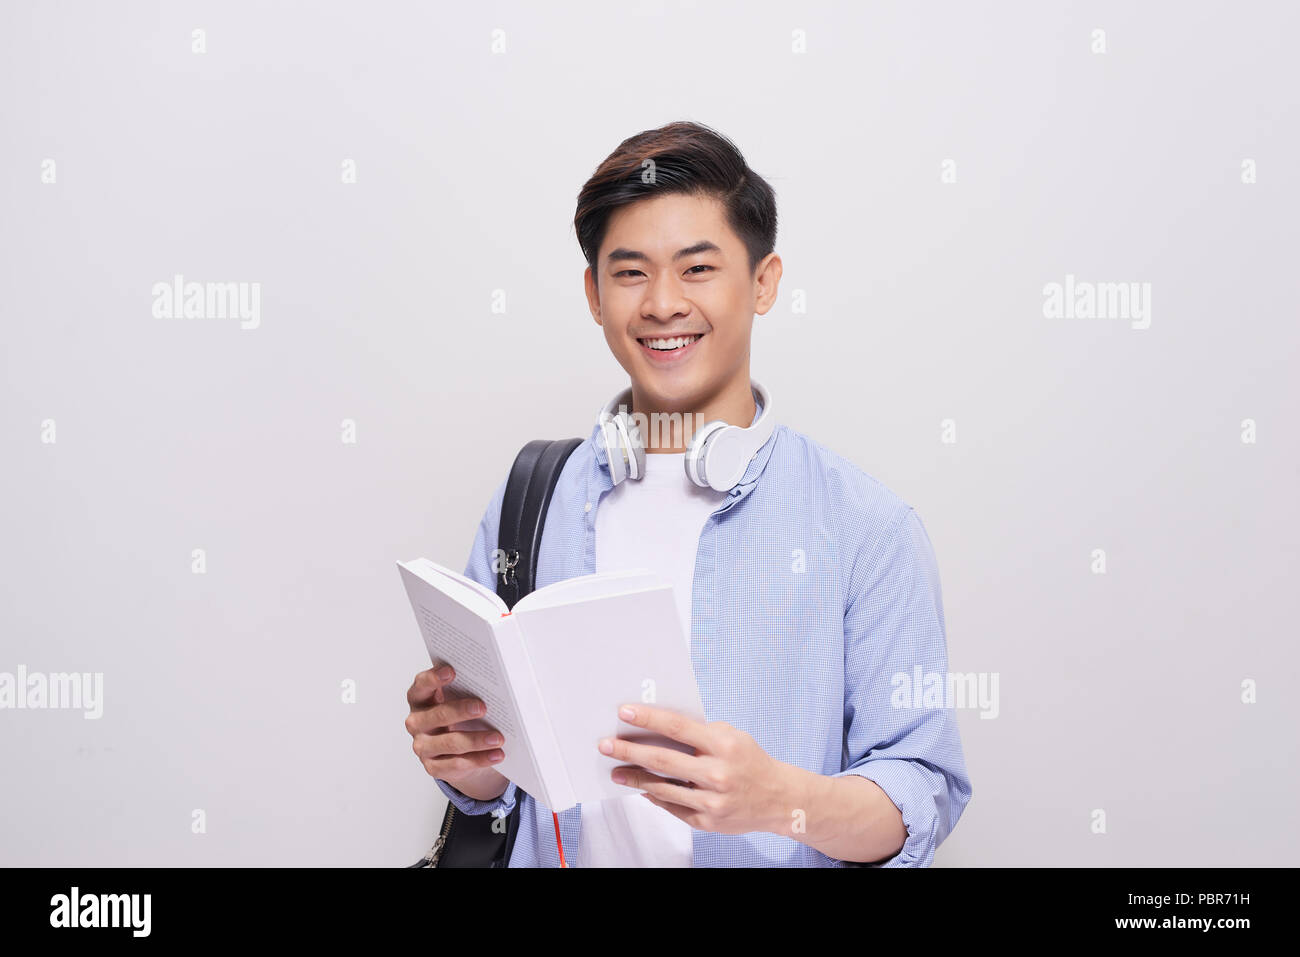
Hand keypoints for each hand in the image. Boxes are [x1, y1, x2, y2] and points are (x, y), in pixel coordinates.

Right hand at [405, 665, 508, 800]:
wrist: (458, 751)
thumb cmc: (459, 716)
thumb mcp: (459, 700)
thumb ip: (465, 689)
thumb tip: (492, 684)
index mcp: (420, 699)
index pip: (421, 685)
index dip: (433, 678)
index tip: (452, 671)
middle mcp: (416, 722)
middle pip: (437, 715)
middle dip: (460, 711)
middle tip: (483, 707)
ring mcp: (423, 746)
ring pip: (450, 743)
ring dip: (476, 740)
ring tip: (498, 738)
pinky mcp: (433, 767)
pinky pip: (457, 764)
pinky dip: (480, 759)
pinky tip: (496, 754)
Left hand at [597, 703, 793, 835]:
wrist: (779, 799)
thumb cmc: (750, 761)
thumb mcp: (733, 737)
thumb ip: (701, 733)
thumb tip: (659, 727)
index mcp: (724, 745)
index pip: (678, 727)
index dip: (649, 718)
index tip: (624, 712)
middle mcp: (717, 774)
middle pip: (663, 760)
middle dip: (629, 751)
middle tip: (605, 745)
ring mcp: (712, 801)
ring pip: (663, 788)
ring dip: (634, 778)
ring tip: (615, 770)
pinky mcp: (708, 822)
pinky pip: (673, 807)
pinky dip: (655, 796)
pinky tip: (642, 788)